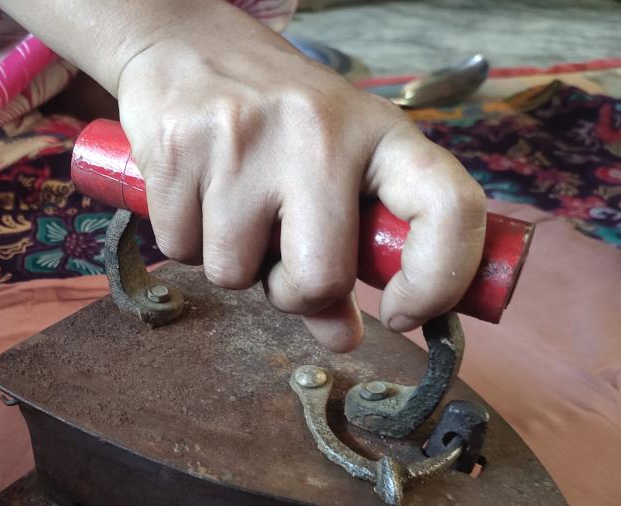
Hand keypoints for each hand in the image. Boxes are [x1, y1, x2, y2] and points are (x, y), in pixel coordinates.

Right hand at [116, 6, 485, 350]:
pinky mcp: (180, 147)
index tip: (401, 313)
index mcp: (379, 133)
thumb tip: (341, 339)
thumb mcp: (330, 168)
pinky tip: (193, 193)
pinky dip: (184, 240)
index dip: (438, 279)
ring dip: (229, 262)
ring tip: (230, 207)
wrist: (185, 44)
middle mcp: (319, 131)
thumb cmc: (274, 116)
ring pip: (233, 274)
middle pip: (319, 277)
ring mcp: (244, 137)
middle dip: (292, 293)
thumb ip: (343, 254)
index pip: (449, 207)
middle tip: (280, 261)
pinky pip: (180, 248)